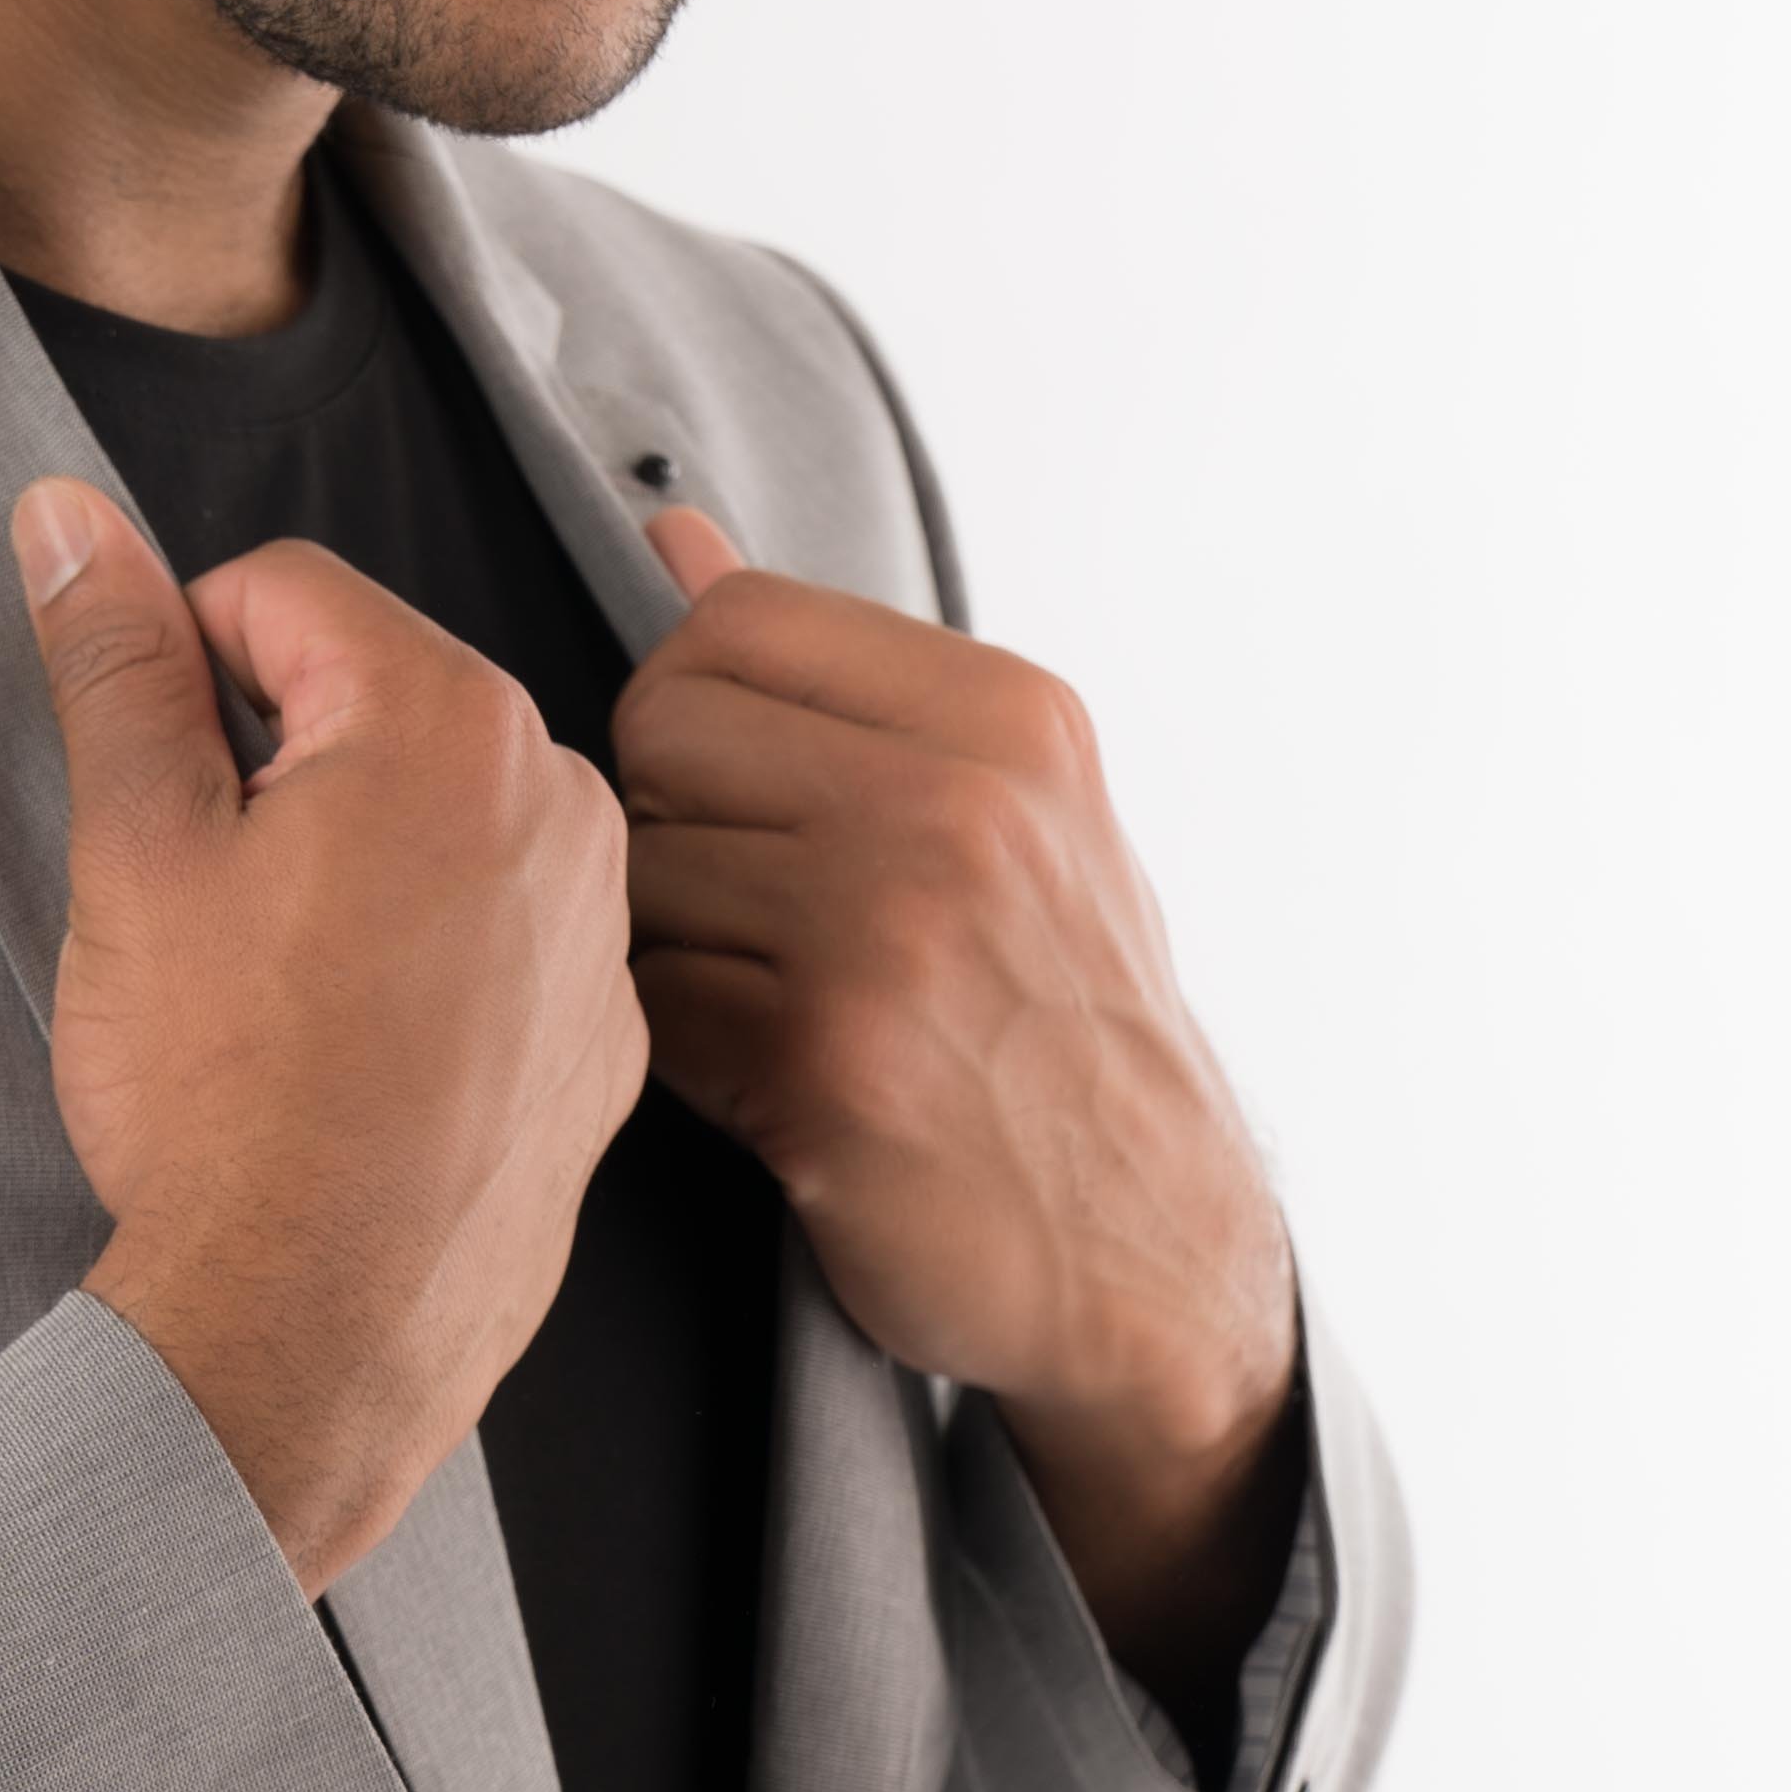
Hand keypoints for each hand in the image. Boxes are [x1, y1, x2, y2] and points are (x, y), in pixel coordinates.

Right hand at [14, 478, 648, 1591]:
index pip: (284, 589)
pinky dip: (431, 957)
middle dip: (279, 758)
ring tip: (282, 988)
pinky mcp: (609, 1037)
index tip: (154, 776)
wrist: (314, 1335)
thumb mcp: (136, 852)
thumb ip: (113, 661)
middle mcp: (566, 800)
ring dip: (358, 854)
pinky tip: (357, 1052)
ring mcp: (603, 926)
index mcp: (449, 720)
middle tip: (207, 898)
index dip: (182, 661)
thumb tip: (69, 520)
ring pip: (446, 815)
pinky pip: (506, 932)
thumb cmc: (225, 1100)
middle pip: (379, 695)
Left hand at [612, 511, 1300, 1738]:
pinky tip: (778, 1080)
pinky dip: (687, 1048)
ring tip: (784, 1001)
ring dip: (674, 943)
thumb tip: (676, 534)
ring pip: (640, 871)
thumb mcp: (1004, 810)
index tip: (754, 791)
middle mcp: (959, 806)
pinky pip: (651, 1002)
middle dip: (674, 819)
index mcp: (1009, 719)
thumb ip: (835, 676)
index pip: (730, 623)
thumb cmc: (1059, 1024)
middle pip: (659, 729)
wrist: (1150, 1258)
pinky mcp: (828, 1066)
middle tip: (758, 910)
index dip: (700, 710)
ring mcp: (893, 933)